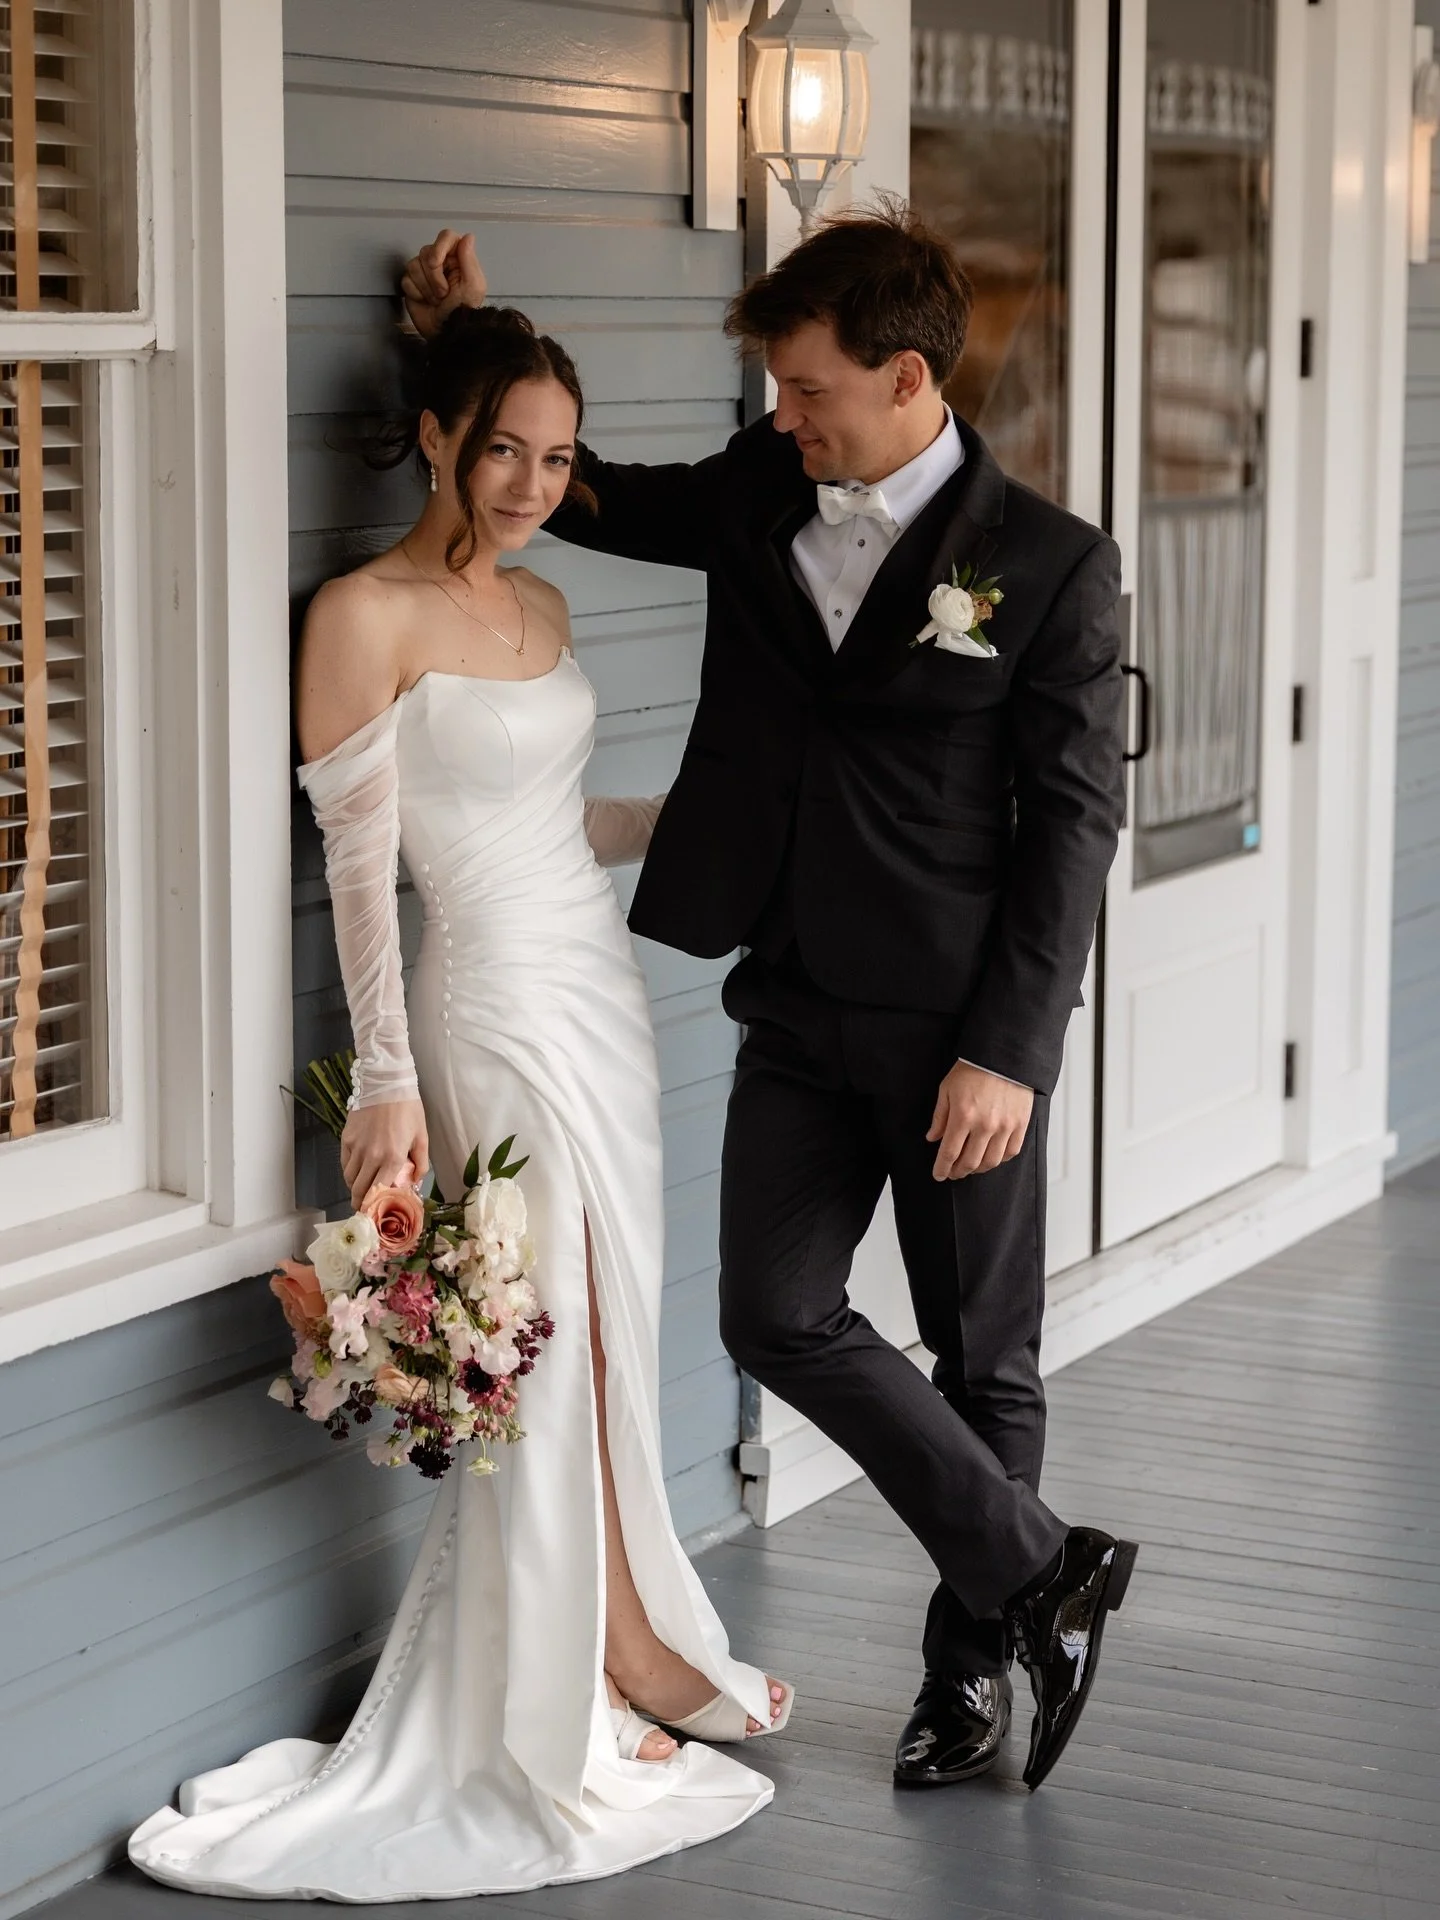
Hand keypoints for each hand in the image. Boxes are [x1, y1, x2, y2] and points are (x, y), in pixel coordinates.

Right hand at [340, 1099, 428, 1209]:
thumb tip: (415, 1181)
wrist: (387, 1083)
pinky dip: (349, 1172)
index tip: (374, 1214)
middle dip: (360, 1204)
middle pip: (359, 1190)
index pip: (378, 1192)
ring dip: (354, 1188)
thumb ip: (420, 1163)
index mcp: (393, 1158)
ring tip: (360, 1191)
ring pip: (349, 1178)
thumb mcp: (422, 1136)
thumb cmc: (408, 1109)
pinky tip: (356, 1172)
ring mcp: (356, 1148)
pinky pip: (344, 1163)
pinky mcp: (346, 1138)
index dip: (374, 1207)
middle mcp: (372, 1157)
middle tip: (364, 1209)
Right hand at [400, 229, 485, 340]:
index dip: (439, 247)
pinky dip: (416, 293)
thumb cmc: (463, 312)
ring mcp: (424, 273)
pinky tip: (425, 302)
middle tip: (444, 294)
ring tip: (437, 300)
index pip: (446, 237)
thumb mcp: (473, 287)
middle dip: (434, 276)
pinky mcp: (412, 285)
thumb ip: (469, 260)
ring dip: (426, 287)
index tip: (437, 262)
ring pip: (413, 265)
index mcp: (458, 259)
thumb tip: (468, 237)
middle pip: (426, 252)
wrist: (447, 334)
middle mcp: (441, 262)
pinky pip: (406, 280)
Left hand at [926, 1062, 1033, 1180]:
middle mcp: (985, 1125)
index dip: (942, 1167)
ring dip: (978, 1169)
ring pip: (991, 1161)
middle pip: (970, 1162)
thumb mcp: (947, 1089)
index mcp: (963, 1116)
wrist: (1003, 1057)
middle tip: (953, 1173)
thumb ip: (940, 1117)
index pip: (949, 1152)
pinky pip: (1011, 1152)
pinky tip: (991, 1157)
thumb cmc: (973, 1069)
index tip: (938, 1174)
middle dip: (958, 1172)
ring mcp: (1005, 1126)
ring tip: (970, 1167)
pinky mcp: (1020, 1124)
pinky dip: (1000, 1159)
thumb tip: (933, 1138)